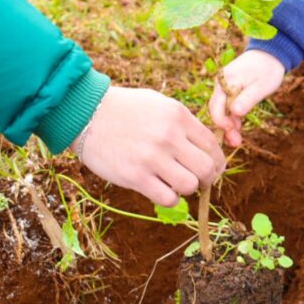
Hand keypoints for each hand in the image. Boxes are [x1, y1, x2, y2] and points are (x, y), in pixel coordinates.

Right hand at [74, 87, 225, 206]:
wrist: (86, 114)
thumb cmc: (125, 109)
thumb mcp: (159, 104)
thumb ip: (183, 123)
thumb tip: (206, 146)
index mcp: (177, 116)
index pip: (212, 146)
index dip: (217, 161)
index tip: (212, 169)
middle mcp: (169, 136)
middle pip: (207, 168)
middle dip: (207, 178)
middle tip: (197, 180)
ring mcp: (152, 157)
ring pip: (190, 186)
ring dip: (187, 189)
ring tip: (175, 183)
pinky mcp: (136, 176)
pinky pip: (168, 199)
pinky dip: (169, 199)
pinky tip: (160, 189)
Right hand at [209, 50, 285, 146]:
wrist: (271, 55)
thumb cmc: (268, 69)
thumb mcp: (261, 86)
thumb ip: (247, 99)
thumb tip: (235, 112)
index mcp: (226, 81)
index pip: (216, 104)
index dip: (221, 120)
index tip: (230, 130)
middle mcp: (221, 84)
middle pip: (216, 110)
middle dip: (224, 127)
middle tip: (235, 143)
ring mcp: (224, 88)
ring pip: (222, 111)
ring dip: (228, 126)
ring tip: (237, 141)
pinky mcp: (230, 92)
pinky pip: (228, 108)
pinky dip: (232, 119)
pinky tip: (237, 131)